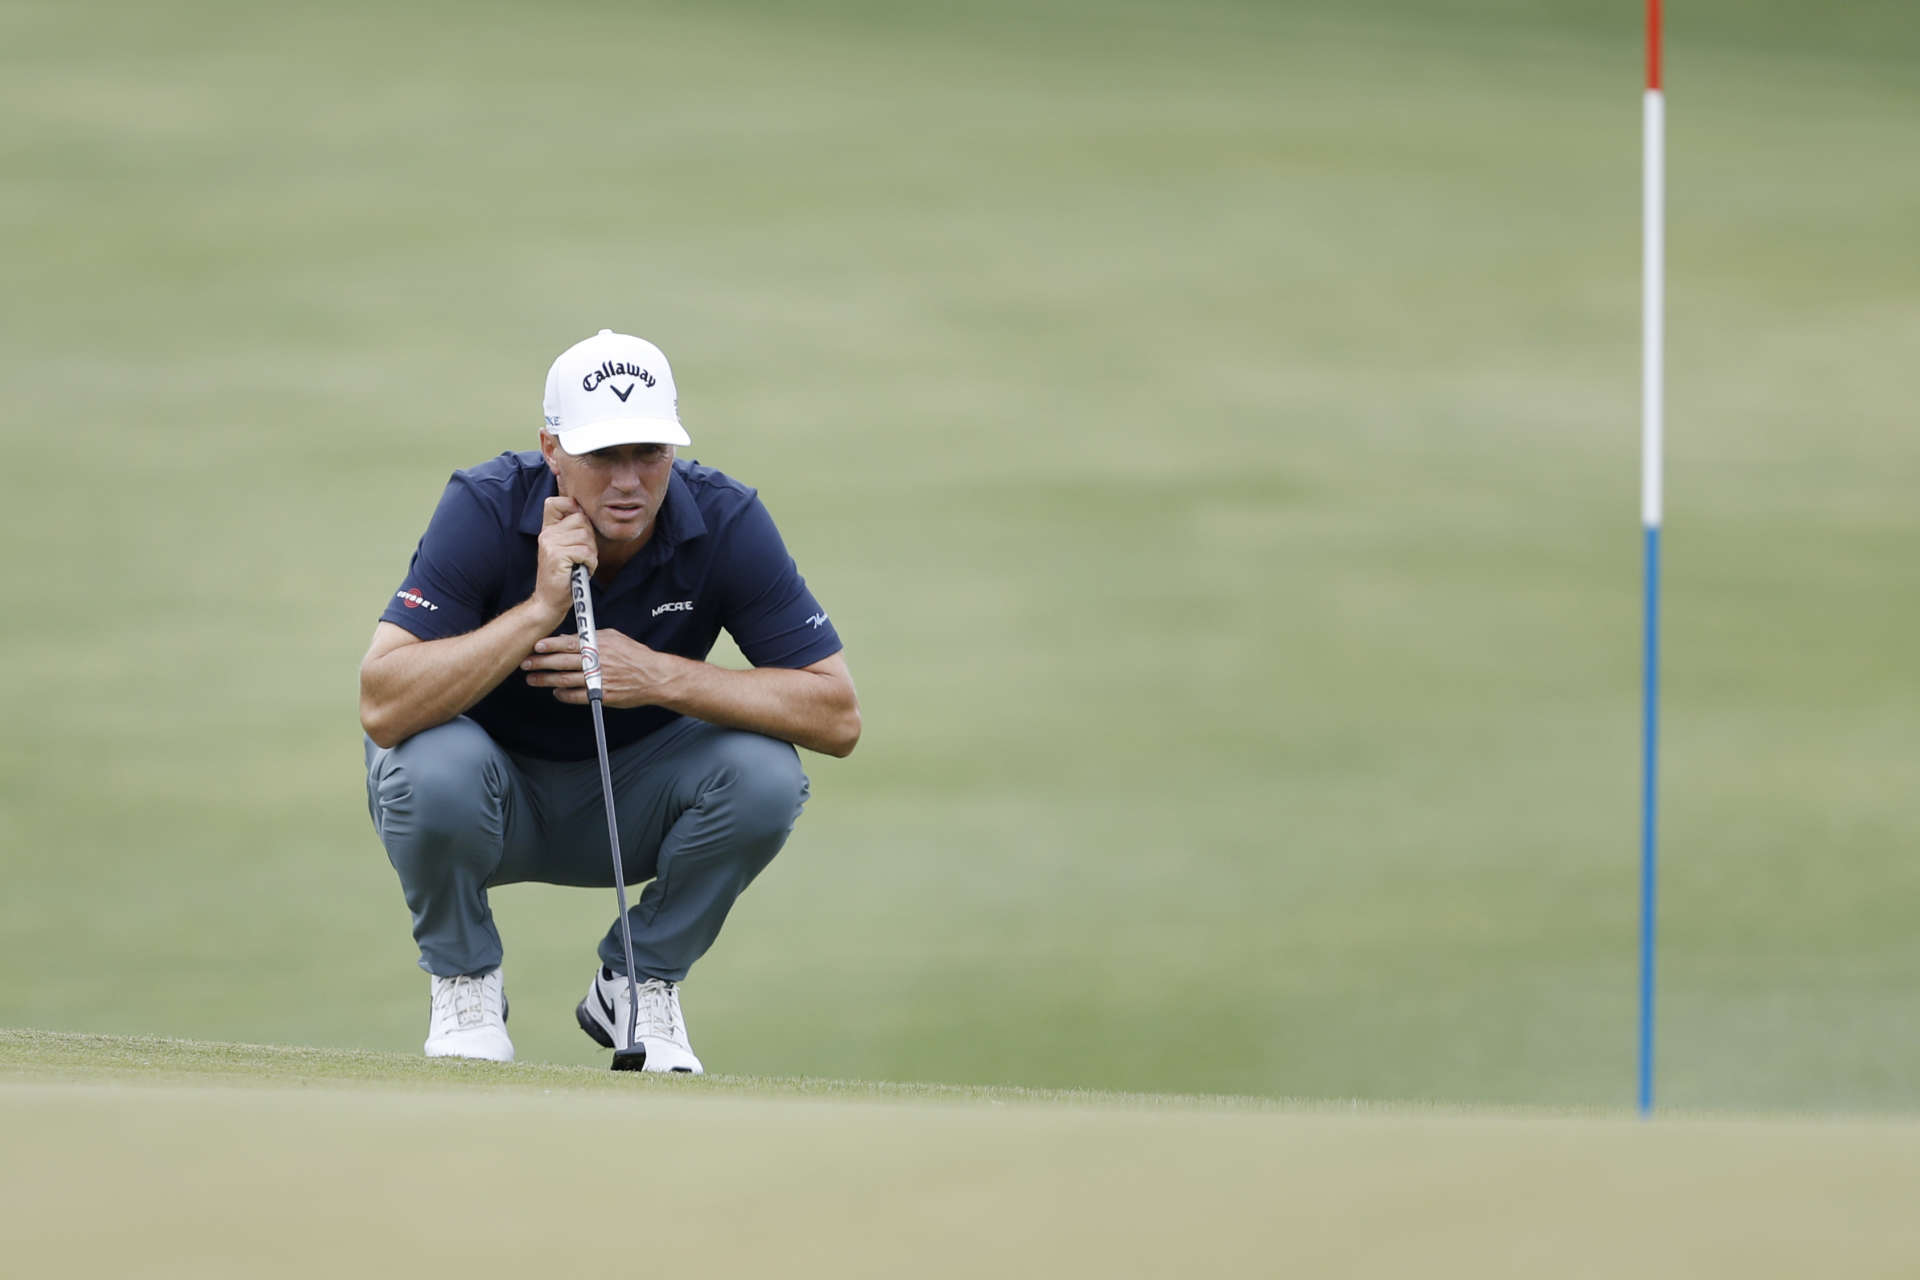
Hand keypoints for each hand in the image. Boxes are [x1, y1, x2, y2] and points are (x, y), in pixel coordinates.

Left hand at [520, 629, 680, 708]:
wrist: (654, 677)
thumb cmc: (635, 655)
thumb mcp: (614, 637)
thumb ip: (591, 637)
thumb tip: (569, 639)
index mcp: (598, 646)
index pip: (569, 644)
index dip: (550, 645)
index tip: (536, 646)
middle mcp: (596, 662)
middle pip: (562, 662)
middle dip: (541, 663)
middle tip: (526, 664)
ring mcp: (598, 680)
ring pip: (565, 680)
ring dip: (546, 680)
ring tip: (532, 679)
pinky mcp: (602, 695)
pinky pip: (577, 696)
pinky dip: (563, 695)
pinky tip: (555, 692)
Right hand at [531, 497, 596, 625]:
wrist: (549, 601)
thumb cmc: (563, 576)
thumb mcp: (565, 549)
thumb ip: (572, 531)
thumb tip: (587, 514)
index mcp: (547, 529)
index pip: (556, 502)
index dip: (572, 508)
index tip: (578, 527)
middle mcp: (546, 534)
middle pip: (581, 520)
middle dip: (590, 539)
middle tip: (583, 556)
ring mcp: (550, 544)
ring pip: (586, 537)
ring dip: (591, 554)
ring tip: (581, 564)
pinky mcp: (557, 556)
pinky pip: (585, 552)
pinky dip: (590, 563)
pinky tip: (581, 571)